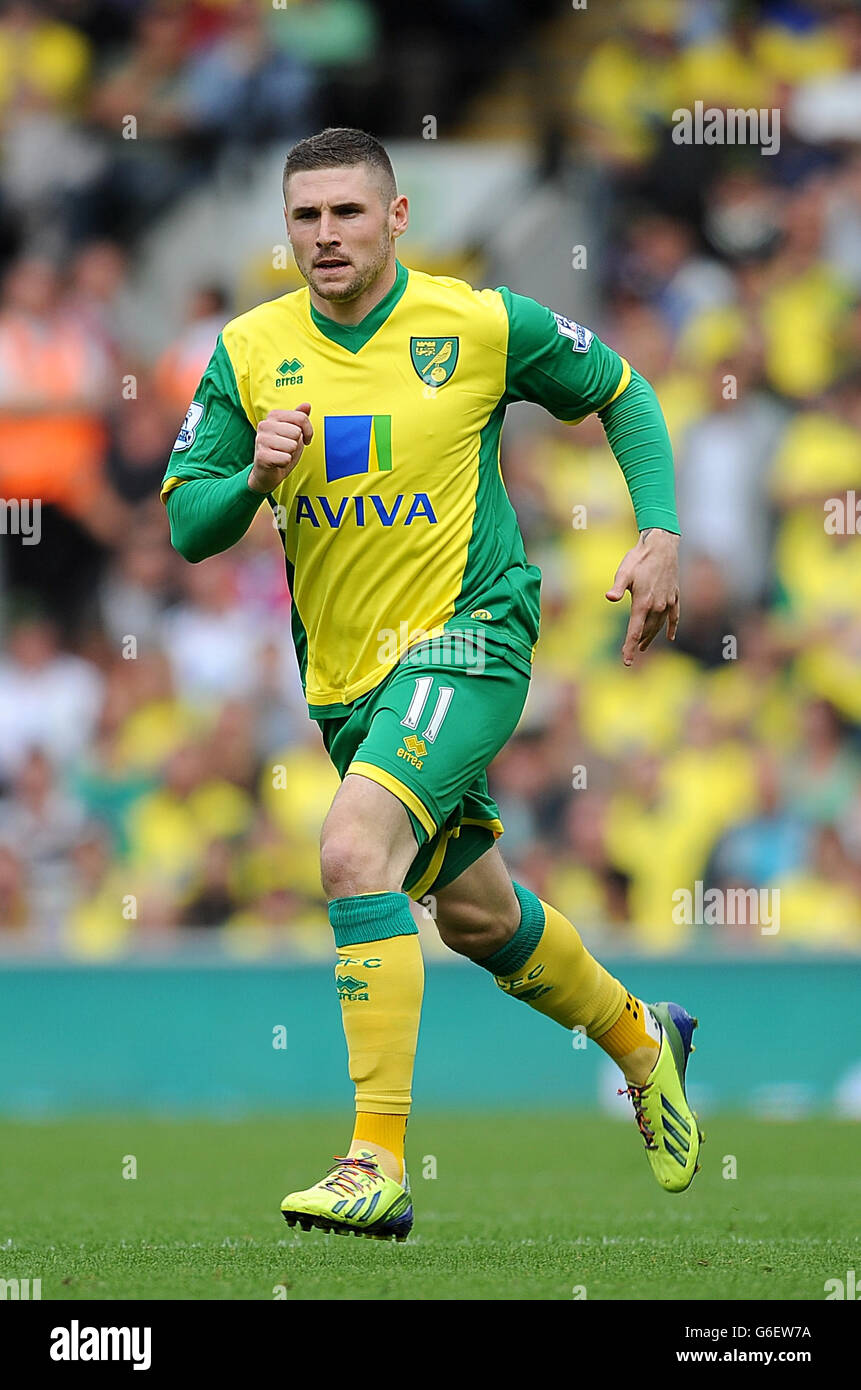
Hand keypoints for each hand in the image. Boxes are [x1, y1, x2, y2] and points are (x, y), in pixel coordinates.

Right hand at [248, 404, 312, 493]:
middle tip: (288, 449)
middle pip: (297, 432)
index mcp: (273, 415)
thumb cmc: (282, 450)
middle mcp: (264, 425)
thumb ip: (299, 418)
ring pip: (292, 446)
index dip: (308, 431)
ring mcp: (261, 440)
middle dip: (297, 444)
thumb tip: (307, 405)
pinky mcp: (261, 456)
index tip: (304, 439)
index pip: (301, 418)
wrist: (267, 472)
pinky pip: (286, 458)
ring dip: (290, 454)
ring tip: (281, 454)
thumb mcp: (293, 432)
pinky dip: (285, 463)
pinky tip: (277, 463)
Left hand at [605, 528, 679, 665]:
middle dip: (638, 644)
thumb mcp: (624, 572)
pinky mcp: (674, 596)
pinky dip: (672, 627)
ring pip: (659, 626)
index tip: (627, 662)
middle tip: (630, 655)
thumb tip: (609, 598)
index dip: (630, 648)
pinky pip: (674, 617)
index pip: (635, 632)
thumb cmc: (639, 559)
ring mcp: (668, 602)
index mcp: (643, 603)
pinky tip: (671, 636)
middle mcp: (657, 606)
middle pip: (647, 631)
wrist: (662, 546)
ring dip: (651, 637)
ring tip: (643, 647)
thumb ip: (617, 588)